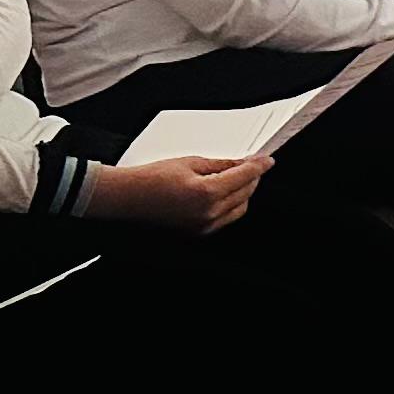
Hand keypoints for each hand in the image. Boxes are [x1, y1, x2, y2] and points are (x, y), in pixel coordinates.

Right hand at [90, 154, 269, 233]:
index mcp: (207, 192)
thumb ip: (221, 164)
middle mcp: (208, 213)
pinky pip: (225, 219)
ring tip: (239, 177)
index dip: (259, 166)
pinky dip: (231, 205)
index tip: (267, 160)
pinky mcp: (197, 233)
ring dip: (244, 192)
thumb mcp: (189, 163)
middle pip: (246, 193)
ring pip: (239, 208)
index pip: (245, 177)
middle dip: (252, 178)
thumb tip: (242, 163)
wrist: (126, 198)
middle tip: (252, 164)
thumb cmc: (151, 178)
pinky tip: (226, 193)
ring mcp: (204, 226)